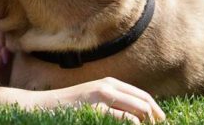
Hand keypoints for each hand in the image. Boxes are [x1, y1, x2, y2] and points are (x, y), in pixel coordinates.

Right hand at [49, 77, 165, 123]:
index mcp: (109, 83)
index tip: (159, 123)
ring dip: (145, 123)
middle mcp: (108, 87)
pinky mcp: (96, 109)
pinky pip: (125, 119)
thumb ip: (114, 101)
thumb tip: (140, 115)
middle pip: (145, 103)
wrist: (44, 106)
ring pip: (139, 111)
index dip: (155, 112)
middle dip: (154, 119)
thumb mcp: (94, 99)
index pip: (143, 97)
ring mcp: (102, 98)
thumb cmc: (70, 107)